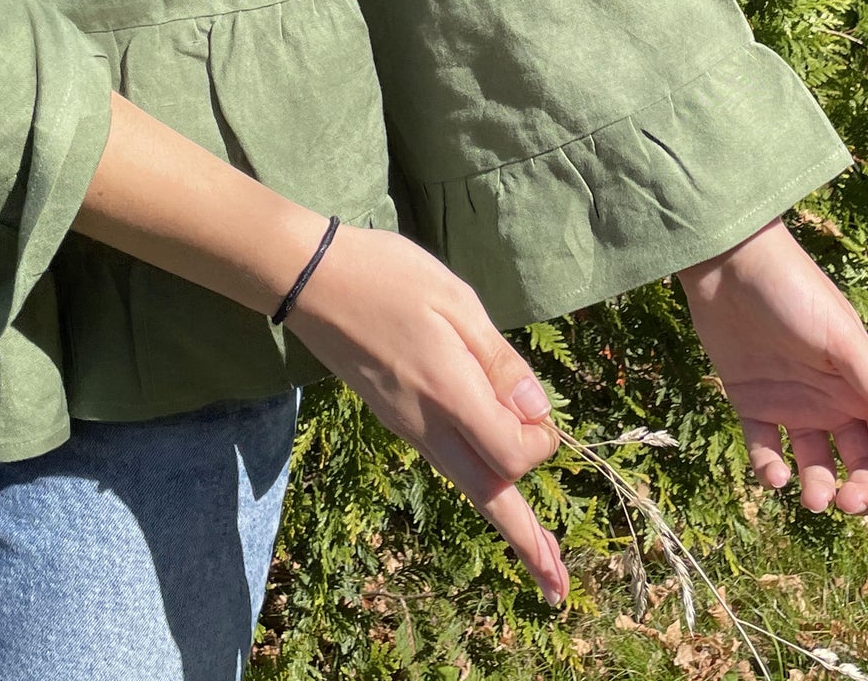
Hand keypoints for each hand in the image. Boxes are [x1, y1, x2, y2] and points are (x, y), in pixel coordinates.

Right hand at [280, 225, 569, 604]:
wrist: (307, 280)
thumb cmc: (387, 277)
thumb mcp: (456, 301)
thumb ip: (499, 360)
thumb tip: (538, 410)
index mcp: (450, 395)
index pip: (511, 458)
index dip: (540, 445)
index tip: (543, 412)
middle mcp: (427, 426)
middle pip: (488, 497)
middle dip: (528, 544)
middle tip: (560, 590)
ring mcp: (407, 428)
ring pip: (466, 485)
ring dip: (507, 522)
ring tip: (542, 553)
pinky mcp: (395, 419)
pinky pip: (447, 461)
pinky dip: (480, 483)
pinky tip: (495, 480)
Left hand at [678, 219, 867, 516]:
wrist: (730, 266)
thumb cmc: (796, 294)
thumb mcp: (843, 343)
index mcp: (863, 385)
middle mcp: (833, 399)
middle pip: (860, 461)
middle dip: (861, 491)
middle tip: (847, 503)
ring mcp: (792, 403)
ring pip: (815, 464)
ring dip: (818, 488)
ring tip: (813, 498)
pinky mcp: (751, 403)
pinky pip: (766, 450)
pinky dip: (771, 471)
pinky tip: (775, 477)